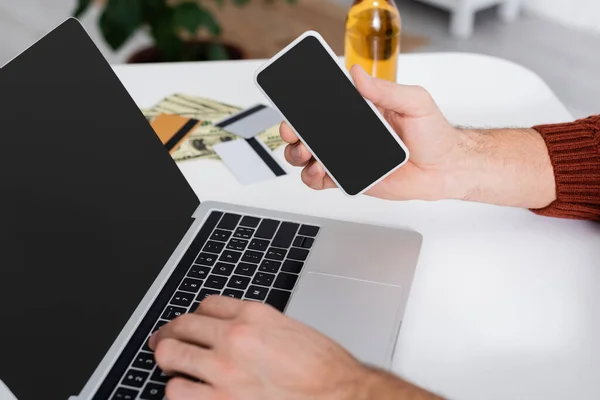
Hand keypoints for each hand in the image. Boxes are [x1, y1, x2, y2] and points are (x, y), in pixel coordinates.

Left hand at [148, 296, 367, 399]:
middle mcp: (235, 336)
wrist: (339, 395)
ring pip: (172, 356)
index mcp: (254, 314)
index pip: (207, 304)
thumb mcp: (289, 329)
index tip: (193, 322)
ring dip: (169, 360)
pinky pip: (177, 392)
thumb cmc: (323, 368)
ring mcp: (224, 369)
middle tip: (165, 340)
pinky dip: (178, 390)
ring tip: (172, 365)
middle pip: (182, 325)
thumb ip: (256, 326)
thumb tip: (232, 330)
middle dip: (171, 333)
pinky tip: (186, 390)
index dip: (197, 313)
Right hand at [281, 64, 462, 200]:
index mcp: (360, 110)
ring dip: (299, 155)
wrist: (445, 169)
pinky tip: (319, 173)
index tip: (294, 105)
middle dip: (293, 132)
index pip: (324, 105)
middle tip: (296, 133)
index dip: (303, 105)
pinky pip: (322, 179)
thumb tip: (359, 74)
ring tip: (308, 155)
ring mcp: (347, 156)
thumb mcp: (414, 102)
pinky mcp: (350, 178)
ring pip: (308, 156)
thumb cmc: (434, 135)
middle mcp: (349, 132)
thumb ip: (386, 90)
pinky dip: (312, 178)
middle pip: (308, 131)